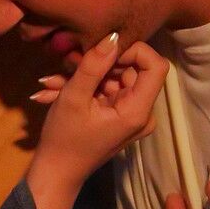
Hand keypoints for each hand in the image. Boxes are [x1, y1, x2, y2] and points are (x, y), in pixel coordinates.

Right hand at [23, 34, 167, 208]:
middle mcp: (142, 114)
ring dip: (86, 75)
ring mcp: (130, 116)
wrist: (56, 173)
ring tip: (53, 82)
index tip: (104, 52)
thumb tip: (112, 36)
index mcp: (138, 111)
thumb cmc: (64, 138)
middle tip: (68, 64)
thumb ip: (93, 65)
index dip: (134, 51)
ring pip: (115, 79)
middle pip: (133, 71)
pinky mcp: (118, 117)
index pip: (156, 66)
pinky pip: (107, 92)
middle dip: (101, 63)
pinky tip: (56, 90)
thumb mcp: (74, 97)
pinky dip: (85, 87)